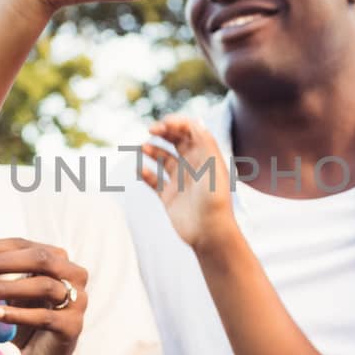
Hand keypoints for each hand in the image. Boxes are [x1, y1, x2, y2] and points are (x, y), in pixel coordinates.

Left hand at [0, 238, 88, 354]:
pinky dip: (16, 314)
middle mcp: (74, 275)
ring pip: (42, 286)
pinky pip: (44, 316)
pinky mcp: (73, 326)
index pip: (25, 244)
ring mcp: (78, 300)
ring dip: (3, 288)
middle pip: (38, 259)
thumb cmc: (22, 322)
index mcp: (57, 260)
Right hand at [139, 115, 237, 251]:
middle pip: (176, 140)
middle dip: (163, 131)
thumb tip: (194, 122)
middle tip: (151, 130)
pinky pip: (153, 180)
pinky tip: (140, 169)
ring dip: (152, 149)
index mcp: (205, 156)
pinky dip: (144, 172)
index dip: (176, 123)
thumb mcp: (212, 165)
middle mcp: (193, 166)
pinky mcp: (169, 196)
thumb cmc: (214, 198)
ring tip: (143, 148)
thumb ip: (204, 141)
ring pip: (162, 158)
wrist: (210, 232)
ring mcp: (180, 181)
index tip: (163, 125)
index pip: (190, 130)